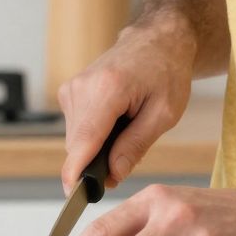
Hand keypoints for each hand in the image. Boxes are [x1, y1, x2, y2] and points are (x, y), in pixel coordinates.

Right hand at [56, 22, 193, 191]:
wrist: (156, 39)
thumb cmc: (166, 71)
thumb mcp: (165, 113)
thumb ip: (136, 146)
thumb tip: (113, 175)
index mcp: (108, 89)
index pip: (84, 140)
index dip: (77, 172)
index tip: (73, 195)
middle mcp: (82, 86)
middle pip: (78, 145)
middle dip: (97, 163)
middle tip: (127, 161)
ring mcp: (72, 88)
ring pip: (75, 140)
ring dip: (97, 148)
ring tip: (127, 130)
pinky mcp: (69, 91)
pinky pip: (76, 128)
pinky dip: (94, 135)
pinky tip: (115, 122)